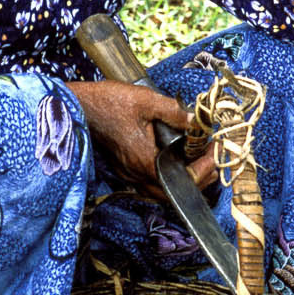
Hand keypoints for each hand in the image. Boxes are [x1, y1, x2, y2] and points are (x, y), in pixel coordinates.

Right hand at [66, 80, 216, 194]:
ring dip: (182, 182)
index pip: (183, 180)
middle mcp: (136, 174)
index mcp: (145, 160)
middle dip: (198, 180)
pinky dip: (167, 178)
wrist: (78, 106)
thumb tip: (198, 120)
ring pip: (162, 192)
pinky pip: (150, 184)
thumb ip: (174, 112)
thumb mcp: (146, 100)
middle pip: (174, 194)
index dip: (204, 169)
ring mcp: (128, 174)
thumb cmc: (109, 101)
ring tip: (199, 162)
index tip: (215, 151)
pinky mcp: (124, 169)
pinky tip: (175, 162)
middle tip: (213, 160)